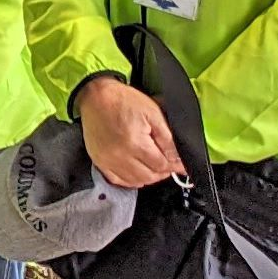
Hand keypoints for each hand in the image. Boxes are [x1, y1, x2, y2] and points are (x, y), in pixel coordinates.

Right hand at [76, 74, 185, 188]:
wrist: (96, 97)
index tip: (181, 166)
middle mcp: (119, 156)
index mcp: (135, 143)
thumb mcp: (153, 113)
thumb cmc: (124, 101)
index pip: (161, 165)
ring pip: (135, 181)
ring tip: (155, 167)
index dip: (174, 166)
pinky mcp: (99, 161)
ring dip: (149, 177)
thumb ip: (167, 138)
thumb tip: (178, 158)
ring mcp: (107, 161)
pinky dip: (131, 180)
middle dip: (163, 172)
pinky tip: (138, 172)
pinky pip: (118, 180)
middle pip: (149, 176)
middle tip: (169, 164)